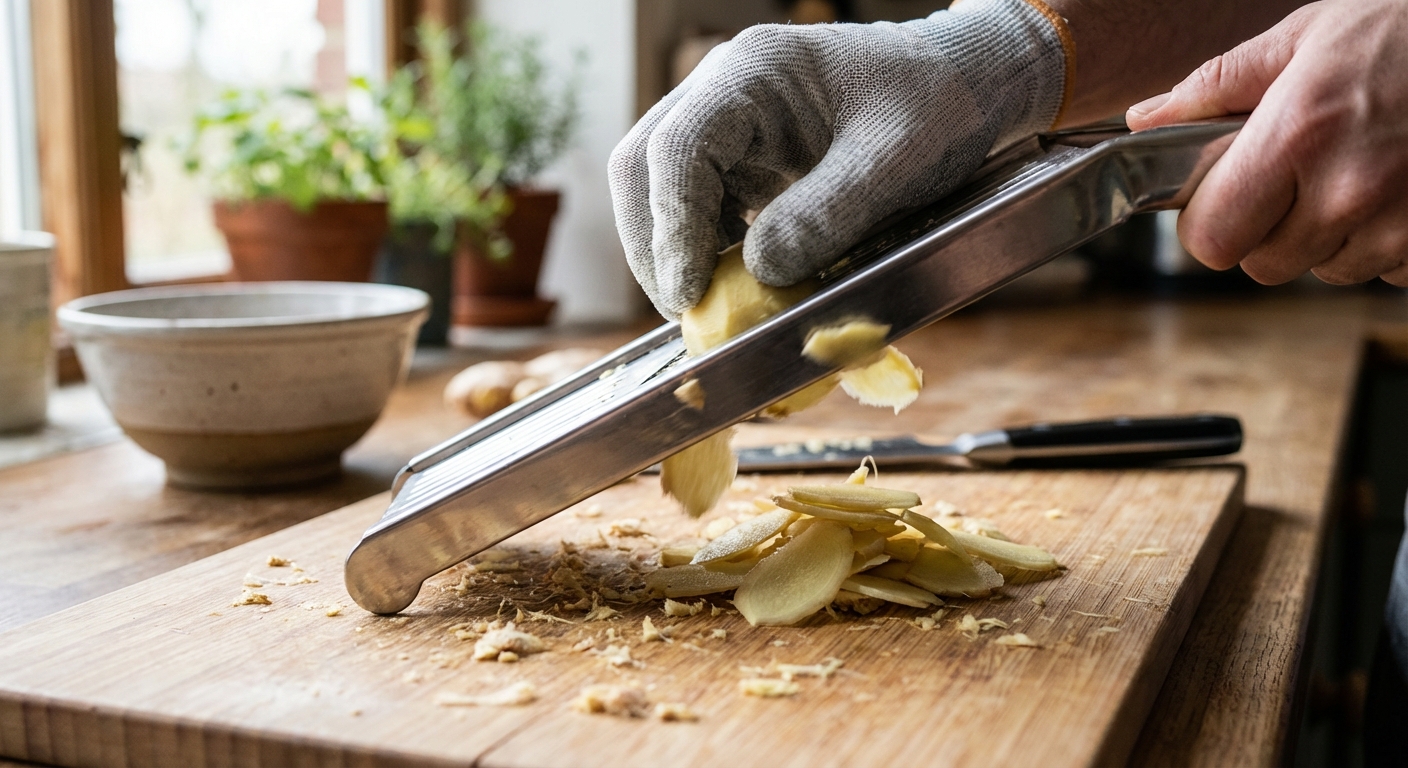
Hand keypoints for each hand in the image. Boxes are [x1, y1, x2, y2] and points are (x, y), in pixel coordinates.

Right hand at [608, 0, 1071, 317]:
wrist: (964, 82)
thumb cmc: (940, 107)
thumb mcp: (900, 160)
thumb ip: (831, 212)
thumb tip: (761, 272)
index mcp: (757, 70)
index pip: (679, 148)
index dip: (672, 227)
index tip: (689, 295)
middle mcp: (725, 86)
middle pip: (643, 164)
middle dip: (655, 245)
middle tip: (685, 314)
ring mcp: (726, 118)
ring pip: (655, 185)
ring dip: (670, 249)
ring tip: (706, 306)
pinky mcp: (738, 153)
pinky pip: (692, 201)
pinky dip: (699, 247)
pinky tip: (730, 282)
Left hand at [1126, 0, 1407, 286]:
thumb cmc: (1405, 30)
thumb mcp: (1304, 36)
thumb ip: (1215, 86)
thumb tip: (1145, 118)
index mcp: (1296, 136)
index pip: (1211, 239)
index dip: (1210, 221)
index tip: (1222, 198)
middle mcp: (1346, 190)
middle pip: (1263, 264)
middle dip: (1266, 229)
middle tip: (1295, 177)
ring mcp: (1399, 225)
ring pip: (1324, 270)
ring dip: (1328, 235)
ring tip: (1357, 170)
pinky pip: (1382, 271)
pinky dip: (1383, 241)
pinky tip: (1397, 187)